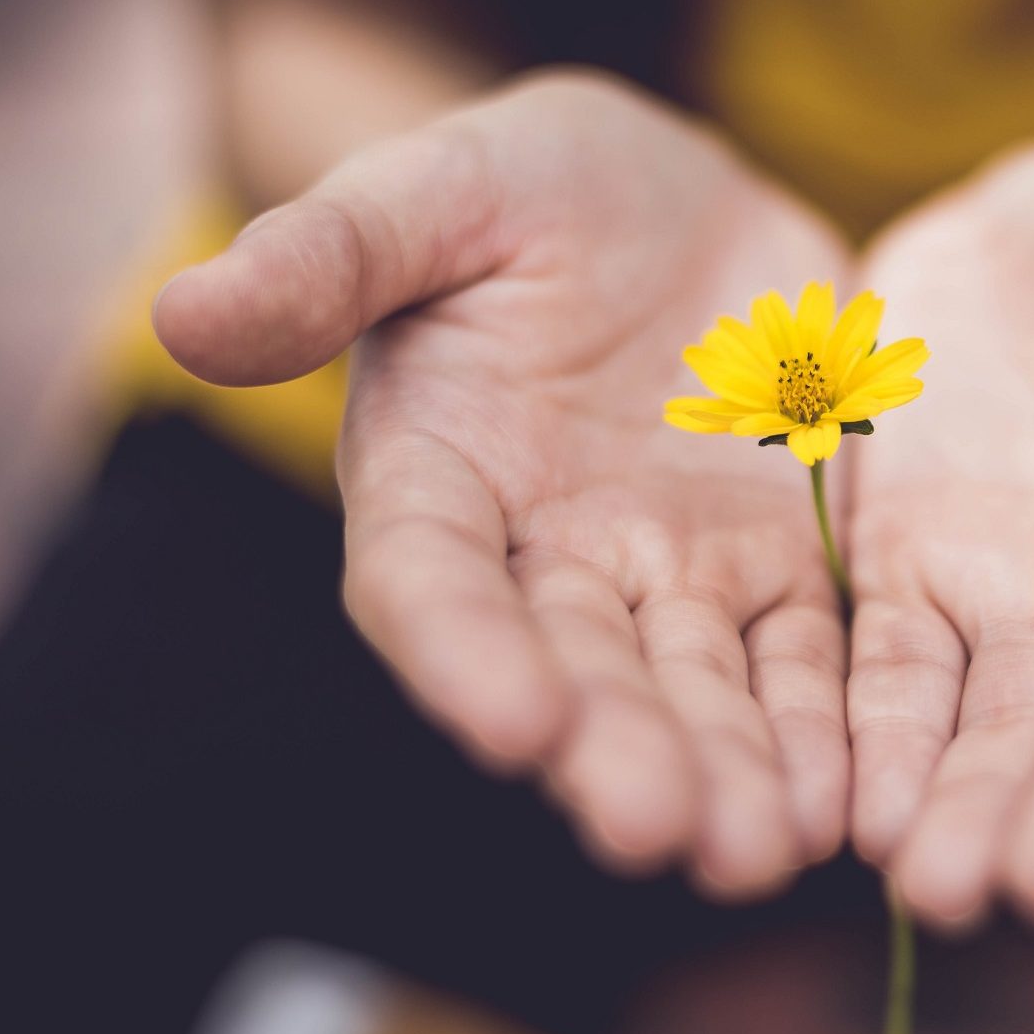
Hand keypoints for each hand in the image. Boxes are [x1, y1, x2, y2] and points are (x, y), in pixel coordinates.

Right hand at [156, 72, 854, 897]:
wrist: (673, 200)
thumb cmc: (528, 185)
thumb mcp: (437, 188)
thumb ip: (330, 253)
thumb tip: (182, 311)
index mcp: (438, 475)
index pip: (433, 583)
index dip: (465, 654)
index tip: (514, 724)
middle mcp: (547, 554)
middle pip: (576, 669)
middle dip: (616, 751)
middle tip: (661, 831)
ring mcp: (669, 570)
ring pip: (696, 687)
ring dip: (728, 770)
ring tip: (764, 849)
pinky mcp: (776, 563)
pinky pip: (803, 655)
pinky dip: (822, 725)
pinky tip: (851, 798)